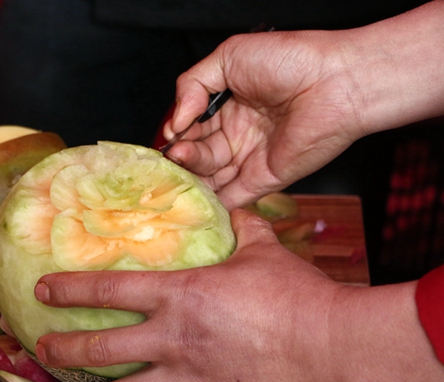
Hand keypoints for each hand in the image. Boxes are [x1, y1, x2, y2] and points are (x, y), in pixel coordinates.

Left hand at [34, 209, 345, 381]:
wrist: (332, 348)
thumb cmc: (296, 295)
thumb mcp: (263, 250)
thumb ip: (241, 228)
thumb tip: (235, 209)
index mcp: (178, 293)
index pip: (106, 290)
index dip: (67, 289)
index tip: (43, 290)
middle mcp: (171, 337)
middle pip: (99, 349)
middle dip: (62, 350)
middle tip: (42, 349)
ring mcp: (186, 377)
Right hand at [163, 30, 363, 209]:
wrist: (335, 82)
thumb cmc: (290, 60)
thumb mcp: (229, 56)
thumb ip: (191, 84)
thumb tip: (175, 122)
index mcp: (228, 106)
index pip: (190, 127)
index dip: (176, 132)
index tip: (170, 134)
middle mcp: (237, 134)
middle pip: (196, 154)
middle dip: (181, 154)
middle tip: (175, 151)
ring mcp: (249, 158)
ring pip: (209, 176)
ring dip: (191, 173)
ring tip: (181, 161)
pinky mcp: (263, 180)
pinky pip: (231, 197)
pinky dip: (211, 201)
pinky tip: (193, 193)